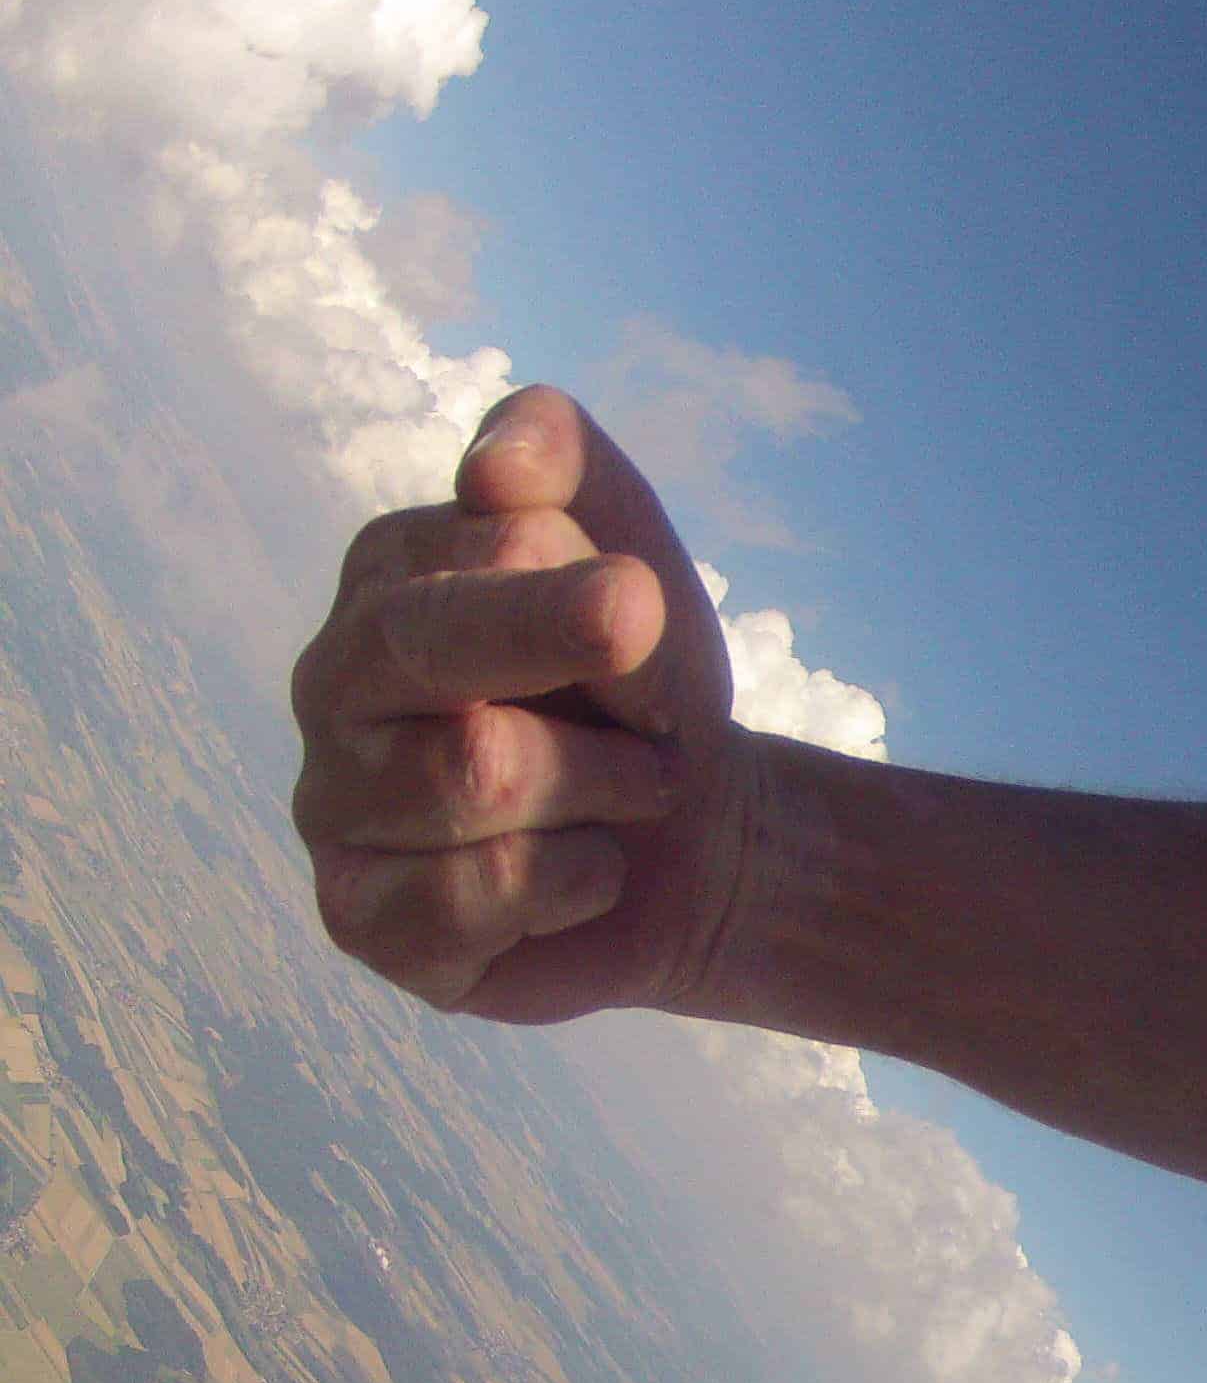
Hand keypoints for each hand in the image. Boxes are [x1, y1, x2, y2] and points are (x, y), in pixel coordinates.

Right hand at [289, 387, 767, 1023]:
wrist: (698, 841)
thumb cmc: (643, 690)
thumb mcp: (636, 554)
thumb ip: (568, 463)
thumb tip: (494, 465)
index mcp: (391, 570)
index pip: (504, 535)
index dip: (615, 598)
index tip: (646, 629)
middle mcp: (332, 680)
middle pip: (433, 645)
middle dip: (588, 674)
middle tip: (666, 720)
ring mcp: (332, 804)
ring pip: (473, 775)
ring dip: (602, 787)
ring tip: (622, 793)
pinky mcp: (363, 918)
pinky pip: (472, 895)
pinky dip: (576, 882)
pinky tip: (584, 873)